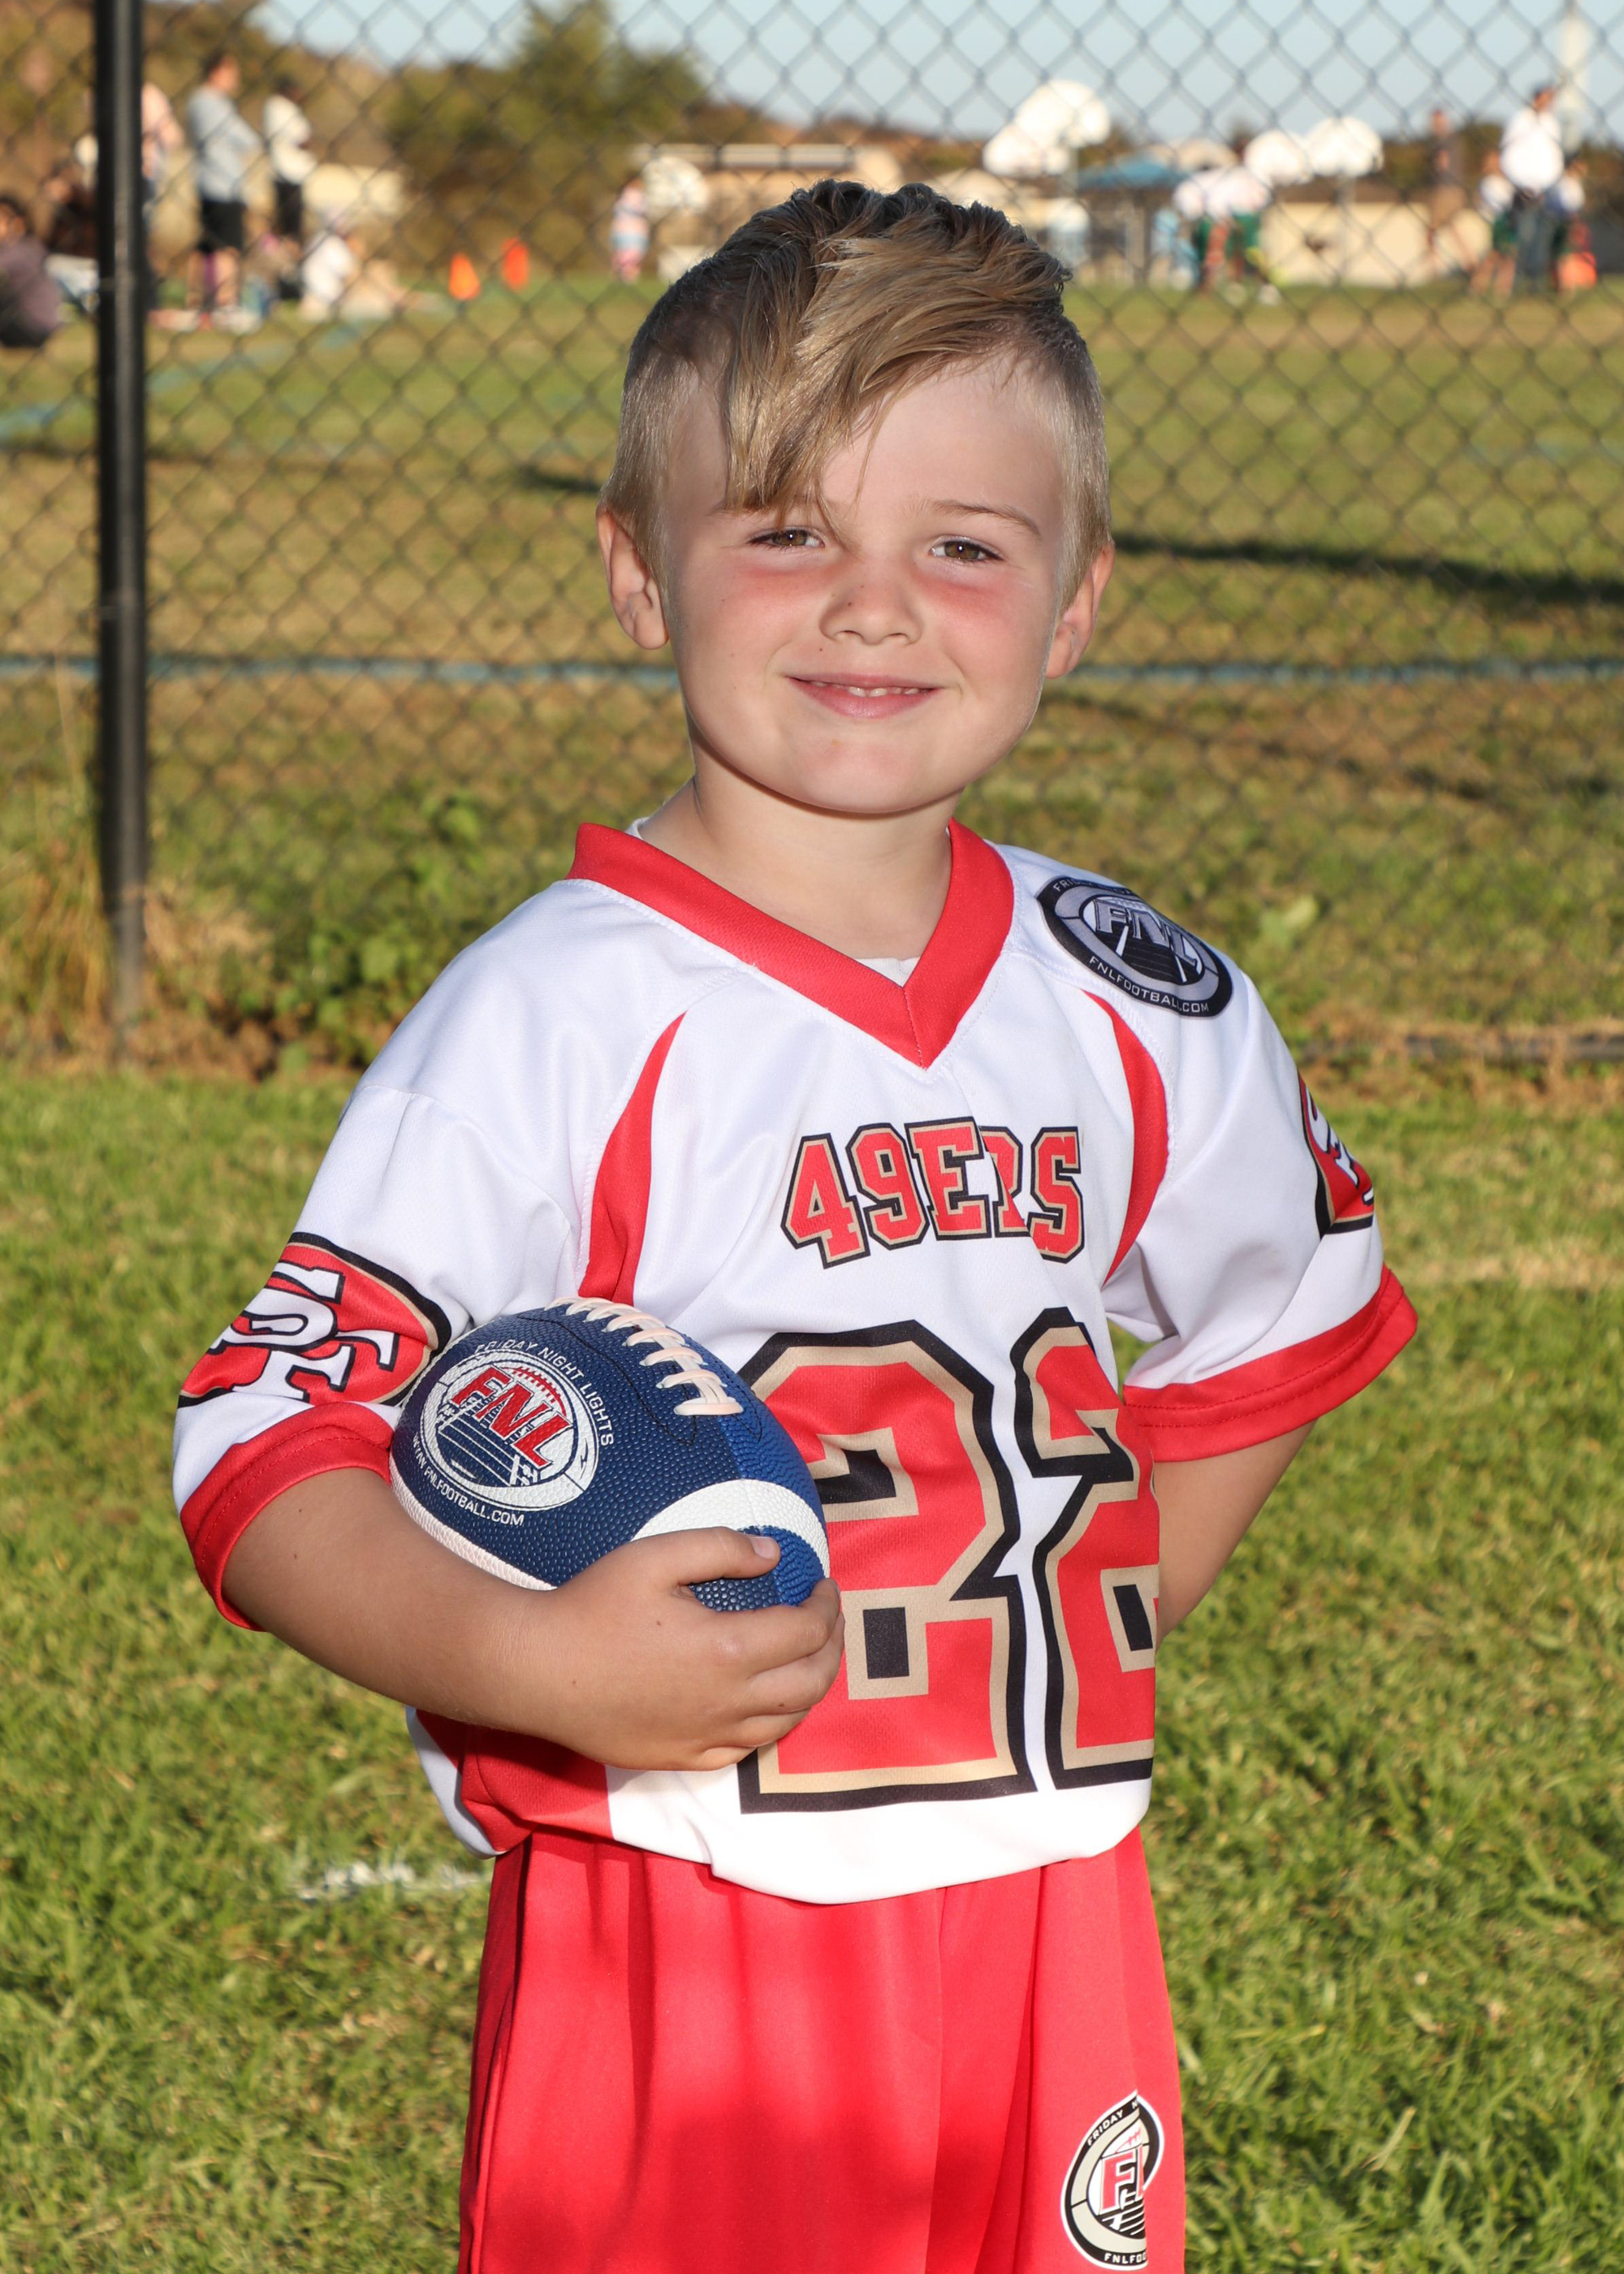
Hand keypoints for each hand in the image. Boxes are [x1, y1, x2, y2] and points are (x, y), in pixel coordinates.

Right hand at [508, 1529, 844, 1773]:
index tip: (823, 1584)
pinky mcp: (682, 1758)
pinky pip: (744, 1751)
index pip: (807, 1632)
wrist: (536, 1671)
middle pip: (811, 1683)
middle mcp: (728, 1701)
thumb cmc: (591, 1607)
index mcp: (729, 1648)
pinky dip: (769, 1726)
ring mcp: (707, 1737)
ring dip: (808, 1688)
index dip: (827, 1606)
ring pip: (785, 1723)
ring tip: (805, 1659)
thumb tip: (774, 1555)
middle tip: (827, 1620)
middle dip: (831, 1648)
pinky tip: (760, 1705)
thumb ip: (721, 1548)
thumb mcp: (654, 1556)